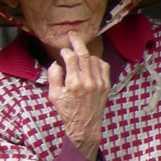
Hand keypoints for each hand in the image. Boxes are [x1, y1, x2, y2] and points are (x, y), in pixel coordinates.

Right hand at [48, 31, 109, 159]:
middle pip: (84, 55)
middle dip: (77, 42)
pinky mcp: (106, 86)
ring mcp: (100, 83)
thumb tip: (57, 63)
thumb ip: (54, 77)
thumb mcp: (53, 95)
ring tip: (80, 54)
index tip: (62, 50)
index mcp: (74, 84)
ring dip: (86, 54)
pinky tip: (90, 63)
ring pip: (94, 60)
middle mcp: (88, 82)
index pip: (71, 58)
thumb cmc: (67, 111)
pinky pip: (104, 67)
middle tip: (72, 34)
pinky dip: (97, 61)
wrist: (84, 125)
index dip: (66, 51)